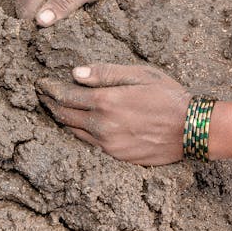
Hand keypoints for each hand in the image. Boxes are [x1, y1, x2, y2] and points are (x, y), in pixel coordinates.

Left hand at [37, 63, 190, 165]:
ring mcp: (108, 145)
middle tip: (41, 95)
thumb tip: (75, 73)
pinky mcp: (116, 157)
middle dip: (49, 104)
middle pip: (64, 116)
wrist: (192, 129)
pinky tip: (76, 126)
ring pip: (73, 132)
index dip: (49, 89)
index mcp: (106, 101)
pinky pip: (89, 144)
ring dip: (61, 120)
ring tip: (54, 108)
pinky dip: (78, 133)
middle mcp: (102, 125)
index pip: (66, 96)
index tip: (40, 83)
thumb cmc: (168, 96)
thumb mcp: (140, 75)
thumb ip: (106, 73)